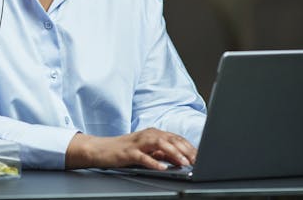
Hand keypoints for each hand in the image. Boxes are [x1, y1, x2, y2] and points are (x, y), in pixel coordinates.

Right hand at [65, 128, 196, 169]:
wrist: (100, 149)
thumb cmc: (125, 151)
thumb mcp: (147, 151)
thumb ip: (163, 153)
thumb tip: (182, 159)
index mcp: (153, 133)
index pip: (176, 138)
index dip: (190, 147)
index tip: (201, 157)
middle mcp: (147, 135)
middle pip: (170, 139)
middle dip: (186, 150)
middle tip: (197, 161)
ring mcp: (137, 143)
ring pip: (159, 144)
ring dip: (173, 153)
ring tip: (184, 163)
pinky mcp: (128, 152)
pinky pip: (143, 156)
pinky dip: (153, 162)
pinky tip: (162, 168)